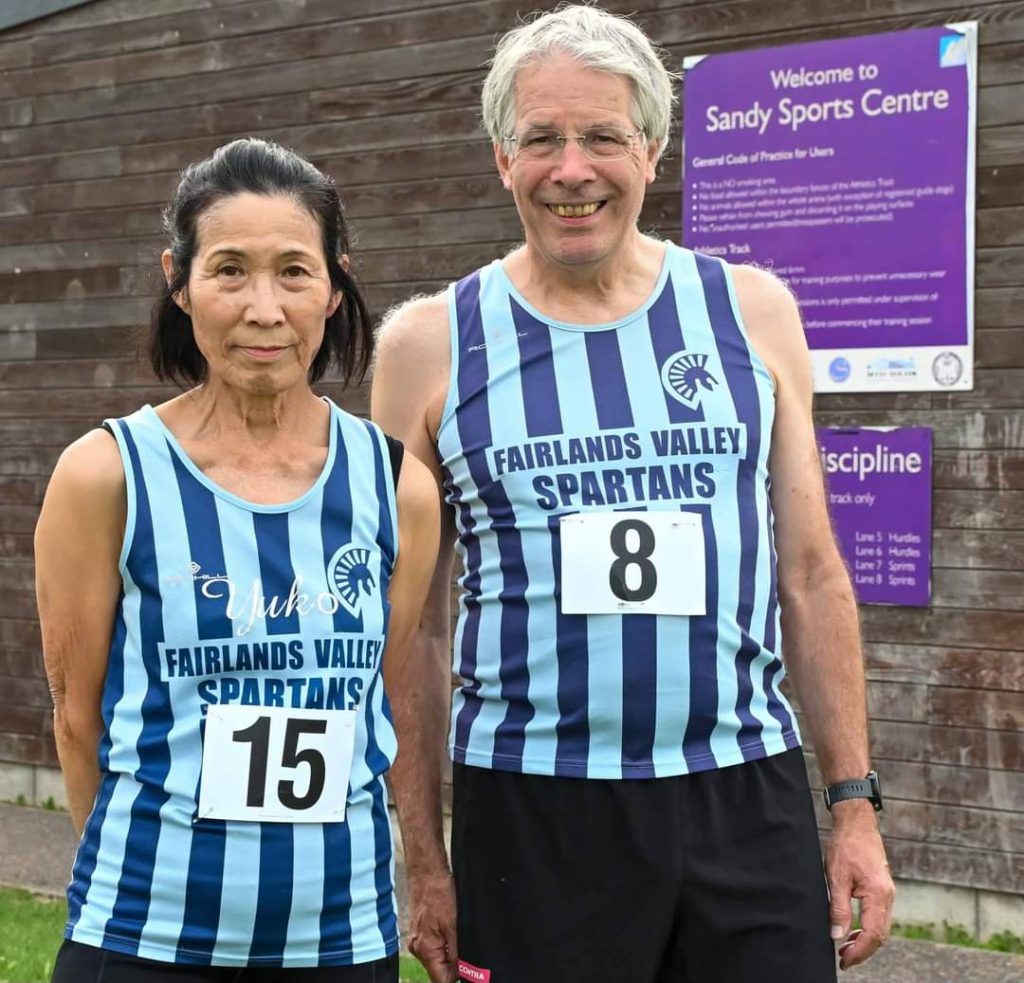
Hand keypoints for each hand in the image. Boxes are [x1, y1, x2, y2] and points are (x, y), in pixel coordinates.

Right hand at [407, 868, 457, 982]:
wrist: (427, 871)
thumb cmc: (439, 892)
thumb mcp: (454, 924)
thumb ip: (458, 952)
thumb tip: (464, 973)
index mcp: (425, 949)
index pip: (442, 980)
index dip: (459, 976)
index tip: (472, 968)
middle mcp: (418, 948)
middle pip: (440, 971)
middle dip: (455, 964)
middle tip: (468, 947)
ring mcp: (417, 940)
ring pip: (438, 958)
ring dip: (451, 952)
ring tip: (458, 933)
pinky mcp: (420, 931)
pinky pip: (434, 946)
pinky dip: (445, 942)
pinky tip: (451, 928)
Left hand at [825, 802, 894, 969]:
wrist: (857, 822)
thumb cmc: (846, 845)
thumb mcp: (836, 877)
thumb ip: (838, 908)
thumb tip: (837, 936)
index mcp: (878, 895)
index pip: (872, 934)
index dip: (859, 951)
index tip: (844, 961)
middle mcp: (888, 897)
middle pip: (880, 935)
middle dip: (862, 951)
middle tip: (843, 960)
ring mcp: (887, 893)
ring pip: (880, 927)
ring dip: (865, 941)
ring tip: (845, 949)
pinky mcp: (882, 889)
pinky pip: (878, 916)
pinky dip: (867, 928)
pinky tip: (853, 931)